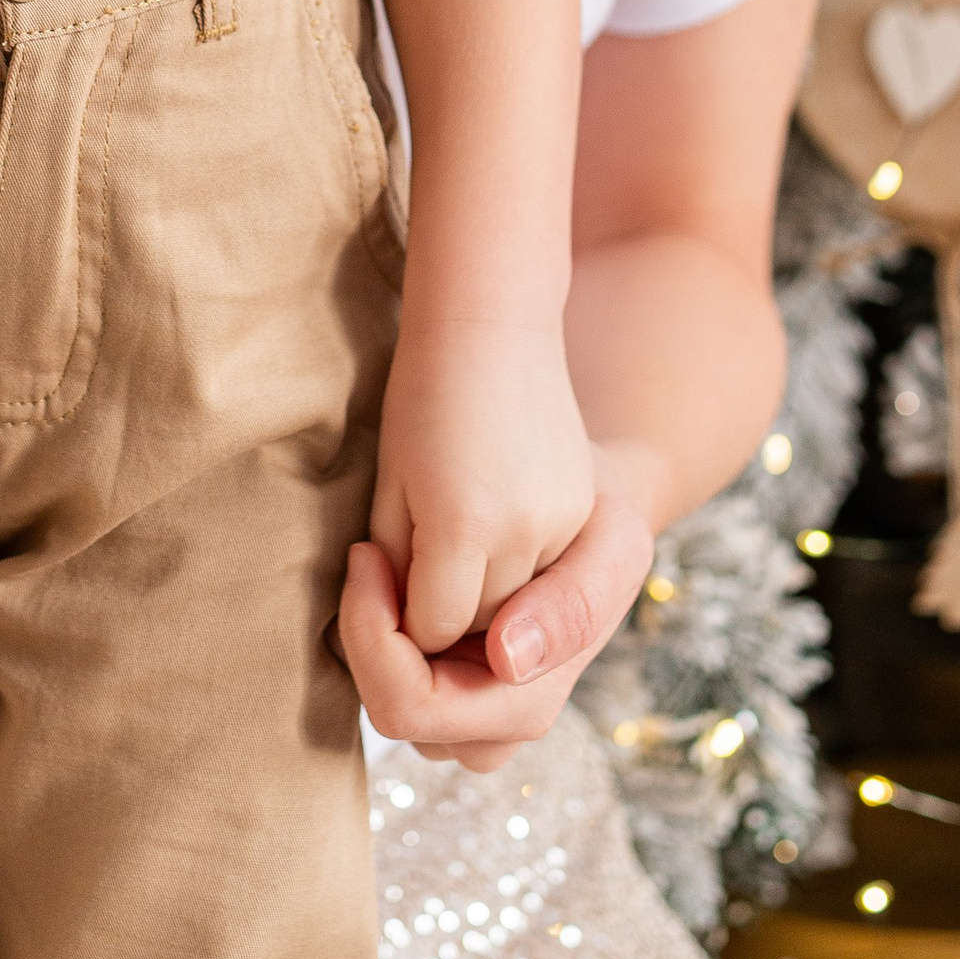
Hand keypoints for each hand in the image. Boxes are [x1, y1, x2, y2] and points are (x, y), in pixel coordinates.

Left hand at [341, 462, 655, 772]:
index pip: (414, 705)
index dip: (372, 635)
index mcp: (531, 700)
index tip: (368, 553)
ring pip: (394, 712)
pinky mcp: (459, 694)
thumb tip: (508, 662)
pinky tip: (393, 586)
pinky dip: (383, 645)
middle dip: (367, 641)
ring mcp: (479, 717)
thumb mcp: (614, 545)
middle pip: (397, 719)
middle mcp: (502, 725)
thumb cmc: (600, 520)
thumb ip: (575, 606)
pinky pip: (399, 691)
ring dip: (373, 647)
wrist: (595, 513)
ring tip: (382, 572)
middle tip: (366, 558)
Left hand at [370, 308, 594, 647]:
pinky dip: (512, 583)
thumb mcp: (392, 483)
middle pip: (477, 631)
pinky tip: (484, 547)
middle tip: (404, 582)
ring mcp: (562, 521)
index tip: (378, 574)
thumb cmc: (420, 398)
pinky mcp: (581, 513)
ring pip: (515, 613)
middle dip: (439, 621)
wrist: (491, 327)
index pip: (429, 626)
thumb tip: (406, 630)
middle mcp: (524, 530)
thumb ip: (401, 566)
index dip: (397, 616)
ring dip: (479, 610)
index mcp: (463, 522)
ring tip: (443, 564)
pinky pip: (544, 579)